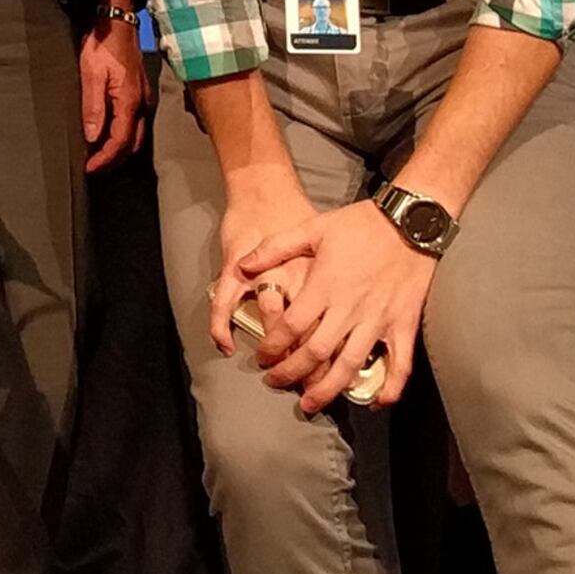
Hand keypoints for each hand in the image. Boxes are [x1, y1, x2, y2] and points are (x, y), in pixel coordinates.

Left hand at [78, 6, 148, 171]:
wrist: (117, 21)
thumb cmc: (102, 44)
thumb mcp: (91, 73)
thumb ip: (93, 106)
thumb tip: (93, 137)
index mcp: (129, 101)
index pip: (120, 142)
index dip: (105, 159)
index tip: (89, 169)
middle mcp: (141, 103)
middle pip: (132, 144)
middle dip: (114, 160)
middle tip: (93, 167)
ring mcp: (143, 98)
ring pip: (136, 135)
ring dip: (119, 149)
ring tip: (98, 156)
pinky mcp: (139, 92)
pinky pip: (135, 123)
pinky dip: (123, 136)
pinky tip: (108, 134)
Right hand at [205, 184, 320, 365]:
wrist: (266, 190)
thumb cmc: (295, 217)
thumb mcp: (324, 247)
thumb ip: (335, 278)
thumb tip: (354, 313)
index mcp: (319, 274)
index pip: (330, 320)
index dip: (331, 352)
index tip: (332, 374)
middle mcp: (294, 275)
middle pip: (304, 325)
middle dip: (305, 360)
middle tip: (306, 383)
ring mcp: (263, 271)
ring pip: (270, 319)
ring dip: (272, 349)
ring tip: (272, 368)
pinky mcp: (235, 266)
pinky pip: (225, 303)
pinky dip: (220, 326)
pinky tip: (225, 345)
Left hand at [238, 196, 435, 411]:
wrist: (410, 221)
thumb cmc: (360, 224)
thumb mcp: (313, 227)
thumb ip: (276, 247)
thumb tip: (243, 265)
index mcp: (325, 286)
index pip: (291, 326)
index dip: (272, 346)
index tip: (263, 357)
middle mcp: (350, 308)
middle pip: (315, 352)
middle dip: (291, 372)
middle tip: (275, 382)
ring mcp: (379, 319)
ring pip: (350, 364)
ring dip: (328, 388)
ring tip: (310, 403)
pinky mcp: (404, 324)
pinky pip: (400, 363)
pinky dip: (390, 386)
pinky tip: (375, 402)